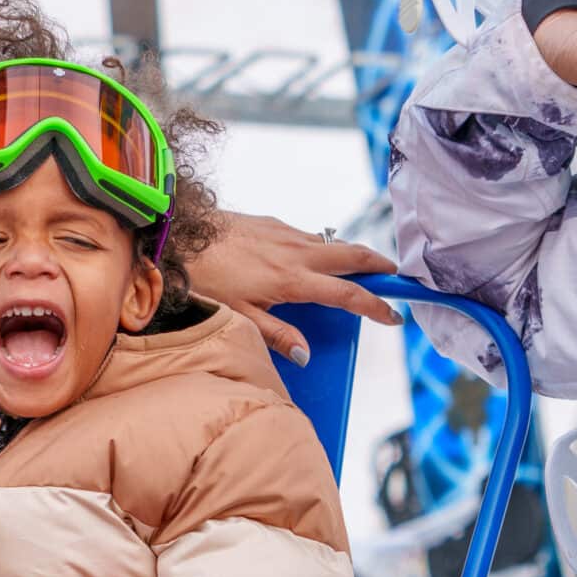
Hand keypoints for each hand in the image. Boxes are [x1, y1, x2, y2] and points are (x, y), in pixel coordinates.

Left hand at [186, 210, 399, 363]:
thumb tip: (305, 355)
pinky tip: (313, 257)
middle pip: (353, 255)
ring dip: (353, 254)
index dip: (375, 306)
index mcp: (292, 280)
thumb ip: (277, 334)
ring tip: (362, 268)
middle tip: (397, 276)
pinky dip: (323, 246)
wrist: (180, 234)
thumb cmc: (205, 279)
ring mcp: (285, 233)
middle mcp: (296, 252)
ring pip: (332, 242)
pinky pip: (308, 235)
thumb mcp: (239, 316)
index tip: (394, 315)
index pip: (348, 295)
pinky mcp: (271, 222)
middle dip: (380, 265)